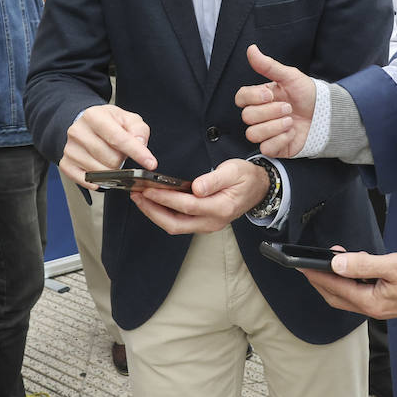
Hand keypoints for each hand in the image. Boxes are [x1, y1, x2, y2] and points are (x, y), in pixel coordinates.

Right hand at [59, 104, 156, 186]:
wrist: (86, 124)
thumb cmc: (110, 123)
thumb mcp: (128, 119)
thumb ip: (139, 130)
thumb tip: (140, 143)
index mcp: (94, 116)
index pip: (118, 138)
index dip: (137, 152)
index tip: (151, 163)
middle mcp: (78, 131)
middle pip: (111, 159)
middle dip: (122, 160)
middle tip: (121, 153)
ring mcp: (70, 149)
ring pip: (100, 172)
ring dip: (112, 170)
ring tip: (110, 158)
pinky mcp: (66, 163)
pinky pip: (86, 180)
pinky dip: (97, 180)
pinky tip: (101, 171)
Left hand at [131, 158, 269, 234]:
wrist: (259, 189)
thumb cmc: (246, 177)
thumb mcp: (234, 171)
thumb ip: (214, 179)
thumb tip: (196, 188)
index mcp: (221, 207)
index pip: (186, 205)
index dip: (165, 198)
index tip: (148, 188)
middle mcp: (213, 221)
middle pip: (175, 224)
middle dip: (152, 211)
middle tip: (137, 196)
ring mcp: (207, 225)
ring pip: (175, 226)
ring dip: (155, 214)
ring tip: (140, 198)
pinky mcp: (203, 224)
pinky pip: (179, 223)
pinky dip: (163, 214)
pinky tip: (154, 203)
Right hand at [236, 44, 315, 157]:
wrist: (325, 114)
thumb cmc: (307, 94)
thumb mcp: (290, 77)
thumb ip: (268, 65)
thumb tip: (251, 49)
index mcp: (260, 97)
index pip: (240, 98)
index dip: (253, 97)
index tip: (270, 94)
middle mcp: (260, 115)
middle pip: (247, 116)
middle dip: (270, 112)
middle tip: (289, 108)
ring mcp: (266, 132)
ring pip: (253, 134)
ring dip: (275, 126)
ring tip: (291, 121)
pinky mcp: (274, 147)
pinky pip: (266, 148)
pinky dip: (280, 140)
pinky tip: (292, 133)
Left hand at [300, 250, 396, 318]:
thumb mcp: (393, 265)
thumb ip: (363, 264)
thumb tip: (337, 263)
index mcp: (371, 302)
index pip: (335, 288)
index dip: (317, 275)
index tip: (302, 265)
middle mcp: (372, 309)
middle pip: (336, 297)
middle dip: (320, 281)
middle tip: (309, 265)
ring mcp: (379, 307)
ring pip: (346, 297)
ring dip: (334, 281)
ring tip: (331, 261)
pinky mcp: (385, 303)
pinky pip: (359, 294)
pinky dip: (349, 283)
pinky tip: (351, 269)